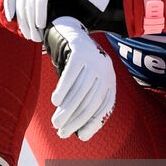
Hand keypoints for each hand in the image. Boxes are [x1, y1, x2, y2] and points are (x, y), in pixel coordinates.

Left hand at [4, 0, 113, 42]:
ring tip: (35, 33)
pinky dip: (39, 9)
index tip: (9, 18)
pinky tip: (42, 23)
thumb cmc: (78, 14)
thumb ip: (34, 8)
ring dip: (30, 16)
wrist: (102, 12)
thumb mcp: (51, 10)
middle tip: (27, 33)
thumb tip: (10, 15)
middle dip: (21, 13)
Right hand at [45, 17, 114, 140]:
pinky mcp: (80, 51)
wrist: (68, 29)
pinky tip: (55, 101)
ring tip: (56, 122)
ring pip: (81, 90)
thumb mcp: (83, 82)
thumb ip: (83, 102)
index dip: (93, 123)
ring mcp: (93, 59)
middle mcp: (105, 69)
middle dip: (76, 120)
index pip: (105, 106)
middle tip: (61, 132)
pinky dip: (63, 89)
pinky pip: (72, 74)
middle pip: (91, 100)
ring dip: (67, 110)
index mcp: (109, 79)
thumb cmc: (74, 63)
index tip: (79, 136)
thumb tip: (80, 133)